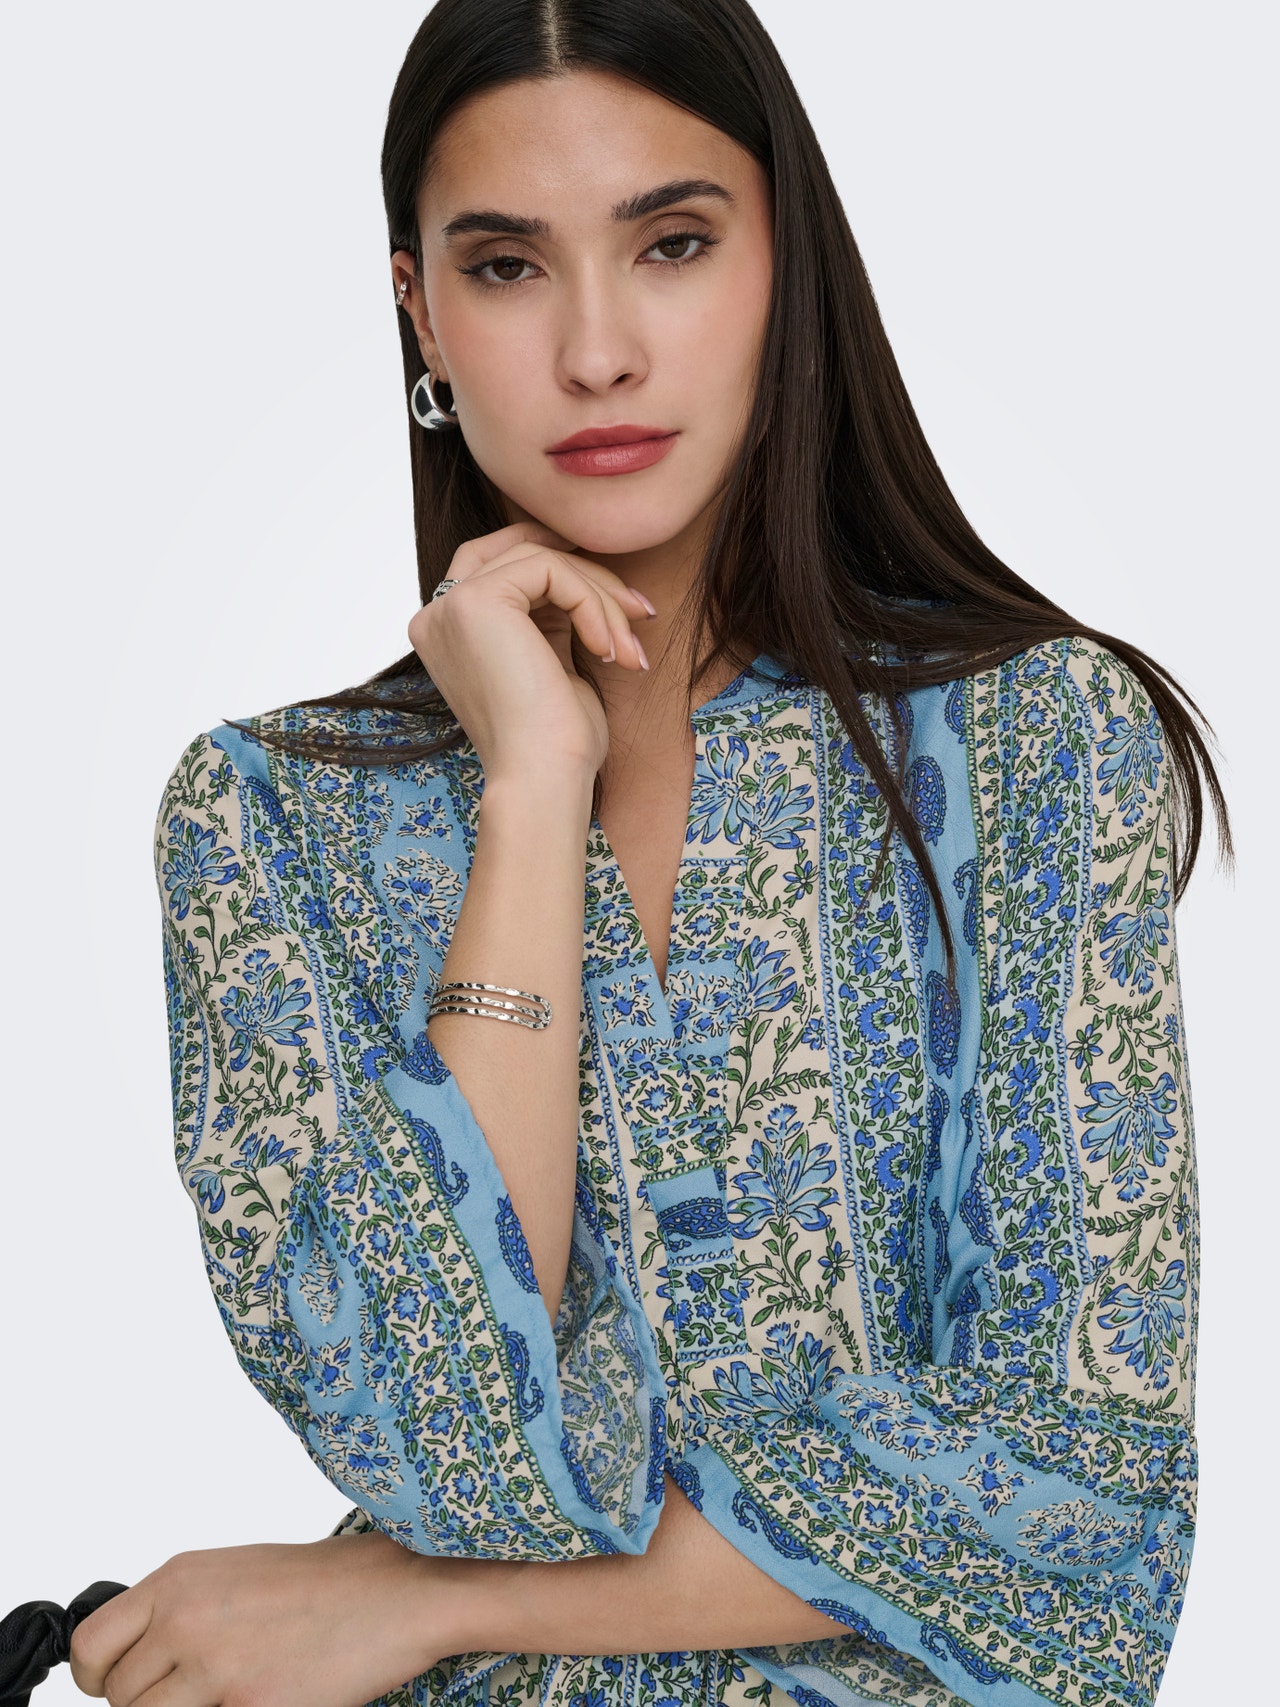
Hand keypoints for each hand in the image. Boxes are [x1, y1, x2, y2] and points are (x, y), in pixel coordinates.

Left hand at [68, 1532, 458, 1706]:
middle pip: (118, 1696)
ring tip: (224, 1695)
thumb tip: (137, 1659)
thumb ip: (179, 1610)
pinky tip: (258, 1698)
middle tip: (192, 1692)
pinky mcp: (249, 1706)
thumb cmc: (325, 1583)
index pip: (89, 1646)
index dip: (98, 1677)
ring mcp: (216, 1667)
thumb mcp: (234, 1574)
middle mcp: (186, 1618)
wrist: (396, 1591)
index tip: (119, 1684)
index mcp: (180, 1578)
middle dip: (148, 1703)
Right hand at [407, 520, 654, 783]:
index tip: (621, 602)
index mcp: (449, 632)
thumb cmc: (555, 742)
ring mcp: (450, 606)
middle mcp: (438, 614)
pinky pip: (550, 570)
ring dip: (601, 598)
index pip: (504, 567)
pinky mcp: (475, 602)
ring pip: (541, 559)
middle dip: (585, 571)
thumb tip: (585, 575)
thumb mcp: (551, 664)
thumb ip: (551, 618)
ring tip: (629, 649)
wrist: (542, 779)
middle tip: (637, 608)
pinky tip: (609, 651)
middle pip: (518, 551)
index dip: (564, 571)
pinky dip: (593, 604)